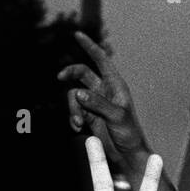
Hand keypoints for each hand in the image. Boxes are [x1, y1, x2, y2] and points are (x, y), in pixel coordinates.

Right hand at [59, 31, 164, 190]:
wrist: (127, 155)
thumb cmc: (129, 134)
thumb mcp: (117, 116)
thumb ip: (97, 103)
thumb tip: (78, 92)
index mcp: (115, 85)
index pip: (101, 60)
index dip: (89, 47)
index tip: (77, 35)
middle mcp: (104, 91)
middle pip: (81, 73)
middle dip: (70, 74)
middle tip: (60, 77)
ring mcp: (94, 103)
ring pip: (74, 95)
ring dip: (72, 108)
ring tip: (79, 123)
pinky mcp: (88, 117)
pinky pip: (74, 110)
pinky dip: (72, 118)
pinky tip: (78, 128)